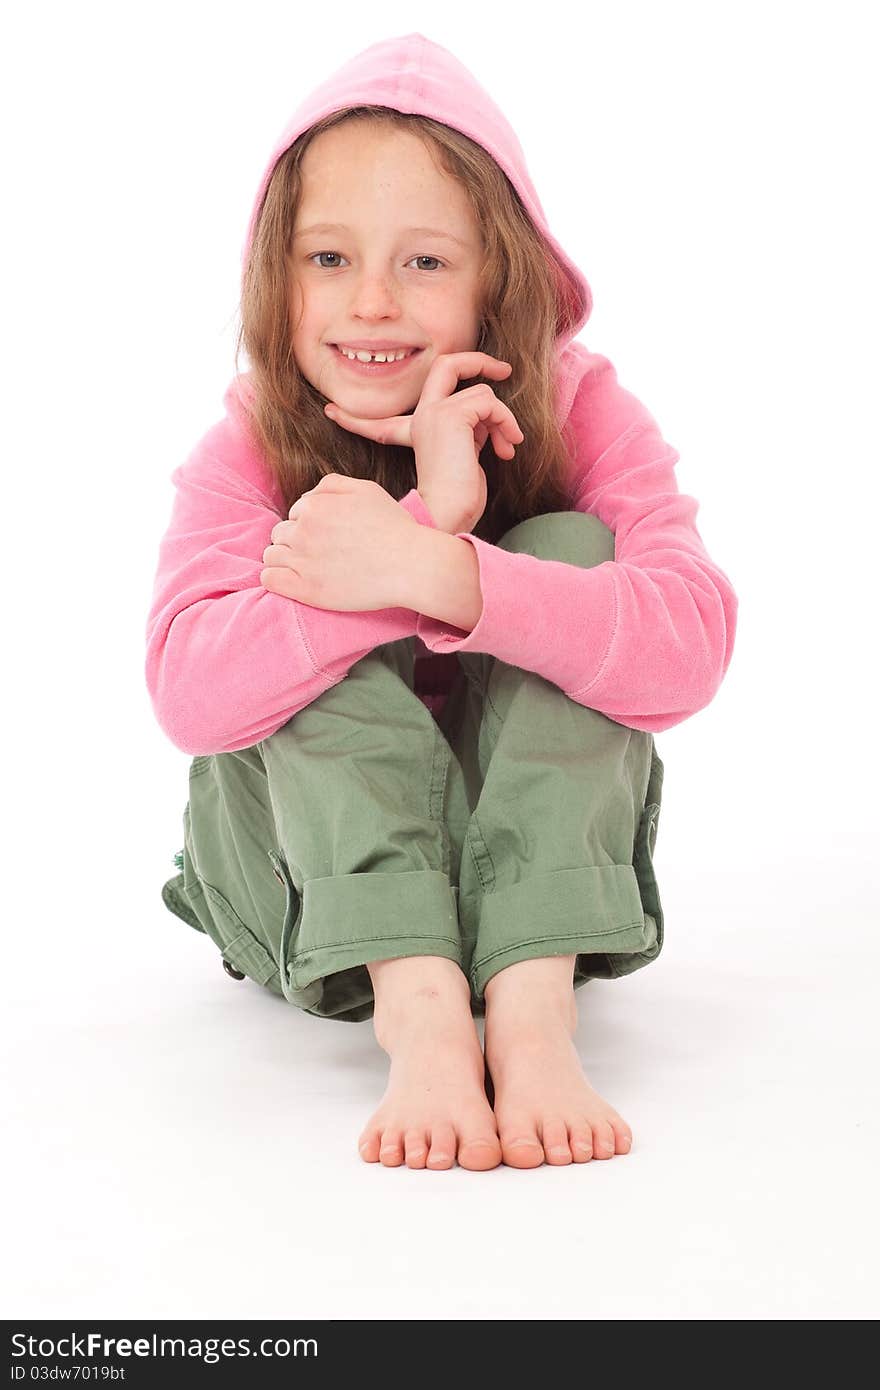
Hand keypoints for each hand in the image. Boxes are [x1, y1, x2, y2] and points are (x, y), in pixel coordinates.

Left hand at [260, 474, 419, 610]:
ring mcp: (303, 561)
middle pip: (280, 533)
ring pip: (271, 556)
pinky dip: (274, 578)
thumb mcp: (366, 490)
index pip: (295, 513)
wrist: (410, 565)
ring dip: (283, 559)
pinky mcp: (305, 589)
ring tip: (306, 568)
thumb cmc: (393, 528)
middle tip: (319, 553)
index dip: (309, 524)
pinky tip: (289, 581)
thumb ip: (331, 484)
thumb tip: (308, 495)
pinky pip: (269, 579)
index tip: (327, 537)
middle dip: (295, 541)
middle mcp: (304, 531)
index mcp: (315, 506)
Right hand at [322, 352, 523, 533]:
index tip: (331, 414)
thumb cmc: (459, 502)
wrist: (448, 516)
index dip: (358, 419)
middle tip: (504, 370)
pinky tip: (505, 448)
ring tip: (507, 444)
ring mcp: (432, 414)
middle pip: (445, 365)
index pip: (384, 421)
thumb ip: (467, 436)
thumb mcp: (462, 460)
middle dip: (477, 360)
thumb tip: (487, 426)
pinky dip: (505, 423)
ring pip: (482, 392)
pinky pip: (489, 402)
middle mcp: (421, 418)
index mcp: (415, 433)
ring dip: (503, 418)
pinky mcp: (449, 416)